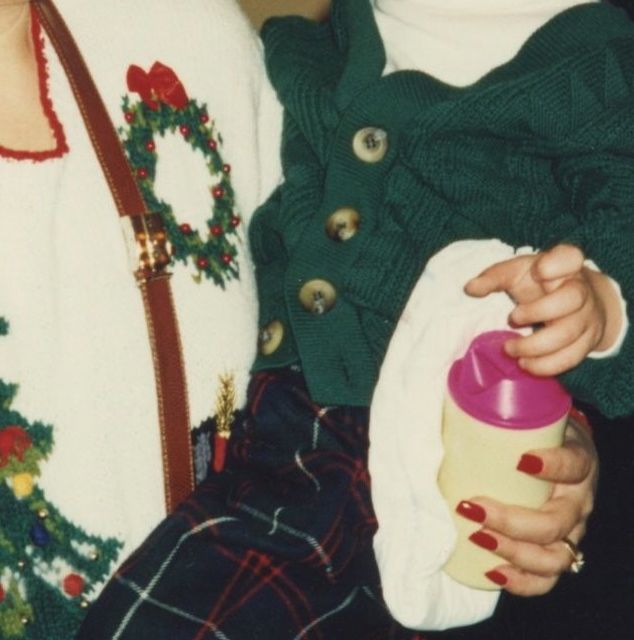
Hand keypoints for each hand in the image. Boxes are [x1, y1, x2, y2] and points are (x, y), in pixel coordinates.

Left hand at [457, 415, 596, 594]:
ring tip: (477, 537)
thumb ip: (501, 404)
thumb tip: (450, 382)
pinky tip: (494, 572)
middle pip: (556, 522)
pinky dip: (523, 582)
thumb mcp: (531, 415)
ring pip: (556, 556)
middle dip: (513, 521)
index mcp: (576, 459)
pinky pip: (548, 578)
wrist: (564, 454)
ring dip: (514, 552)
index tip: (522, 460)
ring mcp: (573, 530)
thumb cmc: (537, 434)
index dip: (553, 465)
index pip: (574, 464)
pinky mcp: (560, 550)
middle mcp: (579, 499)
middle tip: (472, 507)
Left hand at [464, 244, 622, 375]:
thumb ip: (494, 277)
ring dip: (535, 346)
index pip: (569, 257)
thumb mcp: (518, 273)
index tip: (539, 271)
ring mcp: (587, 317)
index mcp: (565, 266)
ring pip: (569, 333)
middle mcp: (581, 290)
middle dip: (538, 312)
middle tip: (512, 318)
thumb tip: (469, 288)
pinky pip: (571, 358)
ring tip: (509, 349)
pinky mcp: (586, 342)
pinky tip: (524, 364)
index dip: (556, 264)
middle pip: (572, 299)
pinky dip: (546, 365)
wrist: (578, 304)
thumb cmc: (540, 284)